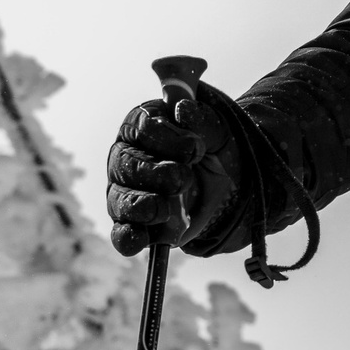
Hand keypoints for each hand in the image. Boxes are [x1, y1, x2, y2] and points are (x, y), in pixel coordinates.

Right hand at [106, 85, 240, 254]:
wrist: (229, 186)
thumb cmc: (213, 150)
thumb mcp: (218, 131)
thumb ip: (201, 119)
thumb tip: (181, 109)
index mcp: (142, 126)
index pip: (140, 128)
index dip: (165, 139)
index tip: (194, 150)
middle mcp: (126, 158)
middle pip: (126, 164)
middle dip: (154, 174)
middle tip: (183, 180)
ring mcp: (125, 191)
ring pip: (120, 199)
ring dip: (142, 206)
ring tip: (165, 210)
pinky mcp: (133, 223)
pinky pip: (122, 233)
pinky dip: (129, 238)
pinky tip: (140, 240)